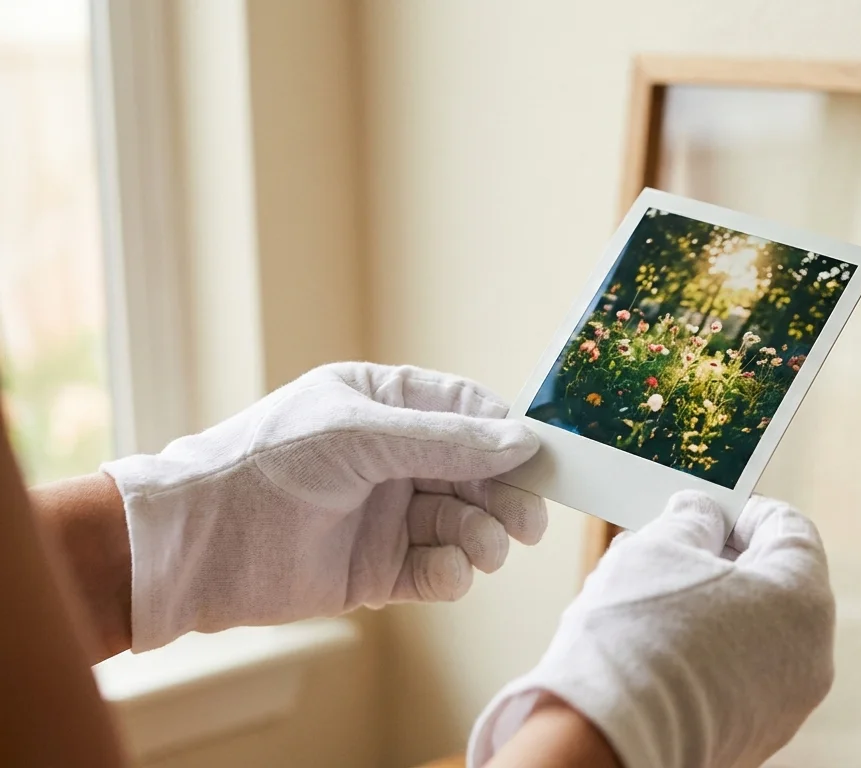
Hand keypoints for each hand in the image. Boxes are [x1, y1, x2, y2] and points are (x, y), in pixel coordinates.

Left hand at [102, 362, 545, 651]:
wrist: (197, 545)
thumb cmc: (269, 465)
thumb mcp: (362, 436)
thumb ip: (446, 441)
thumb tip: (524, 442)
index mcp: (384, 405)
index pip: (464, 412)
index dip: (504, 435)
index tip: (540, 460)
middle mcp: (391, 458)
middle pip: (475, 472)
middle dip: (505, 495)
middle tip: (529, 521)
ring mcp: (386, 514)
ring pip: (462, 523)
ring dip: (482, 537)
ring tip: (484, 550)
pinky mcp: (377, 570)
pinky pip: (435, 570)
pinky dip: (452, 574)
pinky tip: (450, 574)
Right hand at [469, 492, 835, 767]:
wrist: (607, 740)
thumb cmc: (636, 636)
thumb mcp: (659, 547)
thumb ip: (691, 518)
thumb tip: (701, 513)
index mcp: (803, 598)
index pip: (791, 530)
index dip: (747, 511)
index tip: (709, 508)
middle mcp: (811, 655)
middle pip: (776, 584)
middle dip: (723, 560)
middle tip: (673, 549)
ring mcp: (787, 704)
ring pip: (757, 633)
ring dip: (712, 607)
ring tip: (652, 598)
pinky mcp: (755, 736)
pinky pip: (741, 676)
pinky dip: (710, 654)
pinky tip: (657, 647)